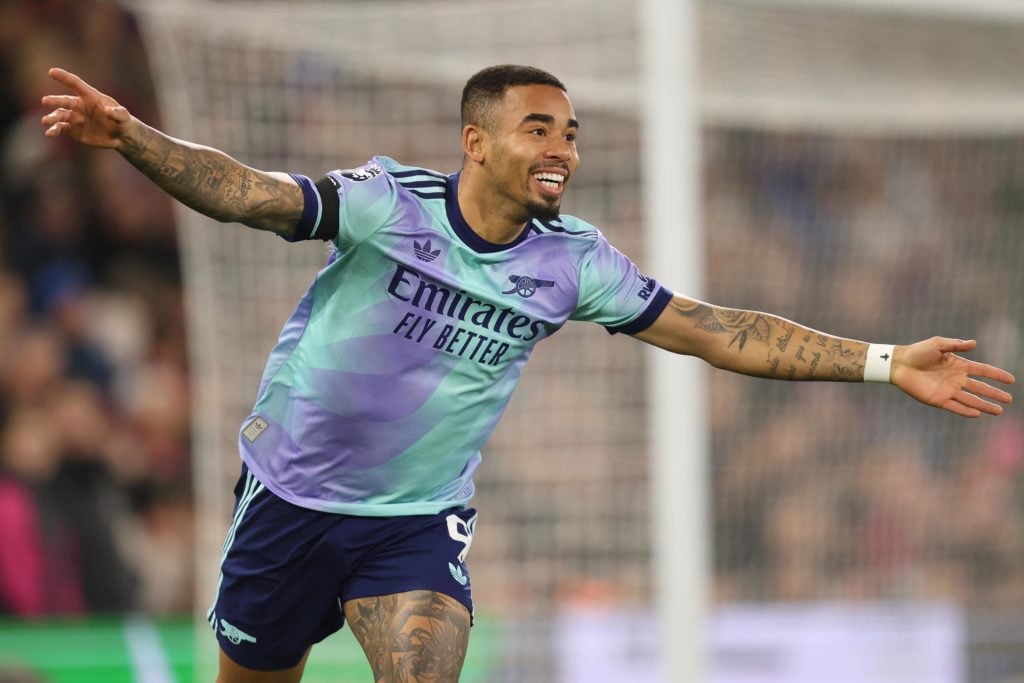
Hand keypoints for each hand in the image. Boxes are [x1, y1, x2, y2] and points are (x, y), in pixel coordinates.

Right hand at [40, 67, 132, 148]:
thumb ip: (117, 113)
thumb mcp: (123, 116)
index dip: (64, 77)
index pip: (75, 84)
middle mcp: (79, 105)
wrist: (121, 136)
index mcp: (90, 96)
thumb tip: (108, 111)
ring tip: (45, 121)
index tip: (52, 72)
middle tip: (45, 101)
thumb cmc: (122, 120)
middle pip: (64, 101)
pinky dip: (54, 131)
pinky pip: (61, 129)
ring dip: (52, 118)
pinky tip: (49, 133)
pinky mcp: (73, 130)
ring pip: (59, 115)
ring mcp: (75, 118)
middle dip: (54, 101)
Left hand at [892, 337, 1014, 417]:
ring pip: (971, 400)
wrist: (899, 364)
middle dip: (995, 393)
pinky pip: (955, 407)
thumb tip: (974, 343)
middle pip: (980, 388)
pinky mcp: (938, 399)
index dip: (997, 375)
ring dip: (984, 405)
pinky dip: (966, 410)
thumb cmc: (917, 352)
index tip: (1011, 380)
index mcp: (959, 365)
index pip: (983, 371)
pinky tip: (977, 414)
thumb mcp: (938, 344)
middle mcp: (956, 379)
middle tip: (1009, 400)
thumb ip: (956, 344)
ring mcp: (948, 390)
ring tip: (999, 411)